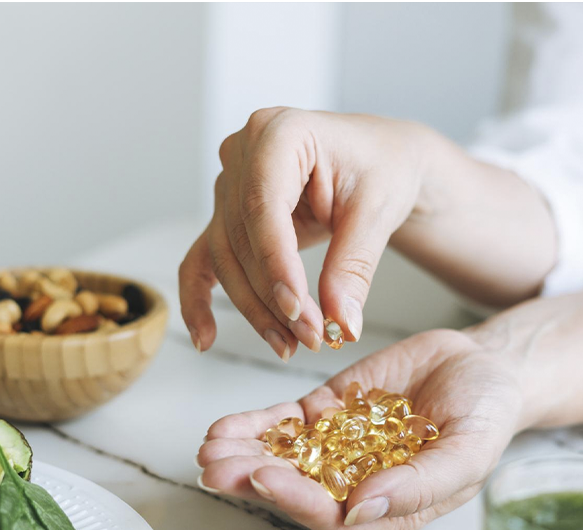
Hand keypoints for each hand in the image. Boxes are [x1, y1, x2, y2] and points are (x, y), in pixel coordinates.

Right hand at [179, 108, 433, 359]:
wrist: (382, 161)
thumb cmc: (383, 167)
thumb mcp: (378, 212)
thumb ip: (353, 266)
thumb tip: (341, 323)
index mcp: (280, 132)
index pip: (263, 206)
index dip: (276, 264)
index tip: (298, 310)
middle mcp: (243, 152)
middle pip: (241, 238)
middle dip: (273, 296)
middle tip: (310, 337)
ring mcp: (230, 183)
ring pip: (226, 258)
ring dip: (255, 308)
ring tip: (290, 344)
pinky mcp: (227, 214)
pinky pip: (203, 259)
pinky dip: (199, 299)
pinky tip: (207, 337)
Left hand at [196, 329, 523, 529]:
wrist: (484, 366)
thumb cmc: (487, 416)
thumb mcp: (468, 451)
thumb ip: (418, 484)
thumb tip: (361, 511)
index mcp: (388, 507)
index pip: (334, 516)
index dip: (297, 501)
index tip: (265, 480)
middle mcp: (355, 484)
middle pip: (296, 489)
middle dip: (253, 479)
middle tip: (216, 469)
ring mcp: (338, 447)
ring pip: (282, 457)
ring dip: (243, 454)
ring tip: (209, 448)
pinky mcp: (328, 413)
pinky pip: (285, 423)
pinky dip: (254, 425)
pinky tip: (224, 427)